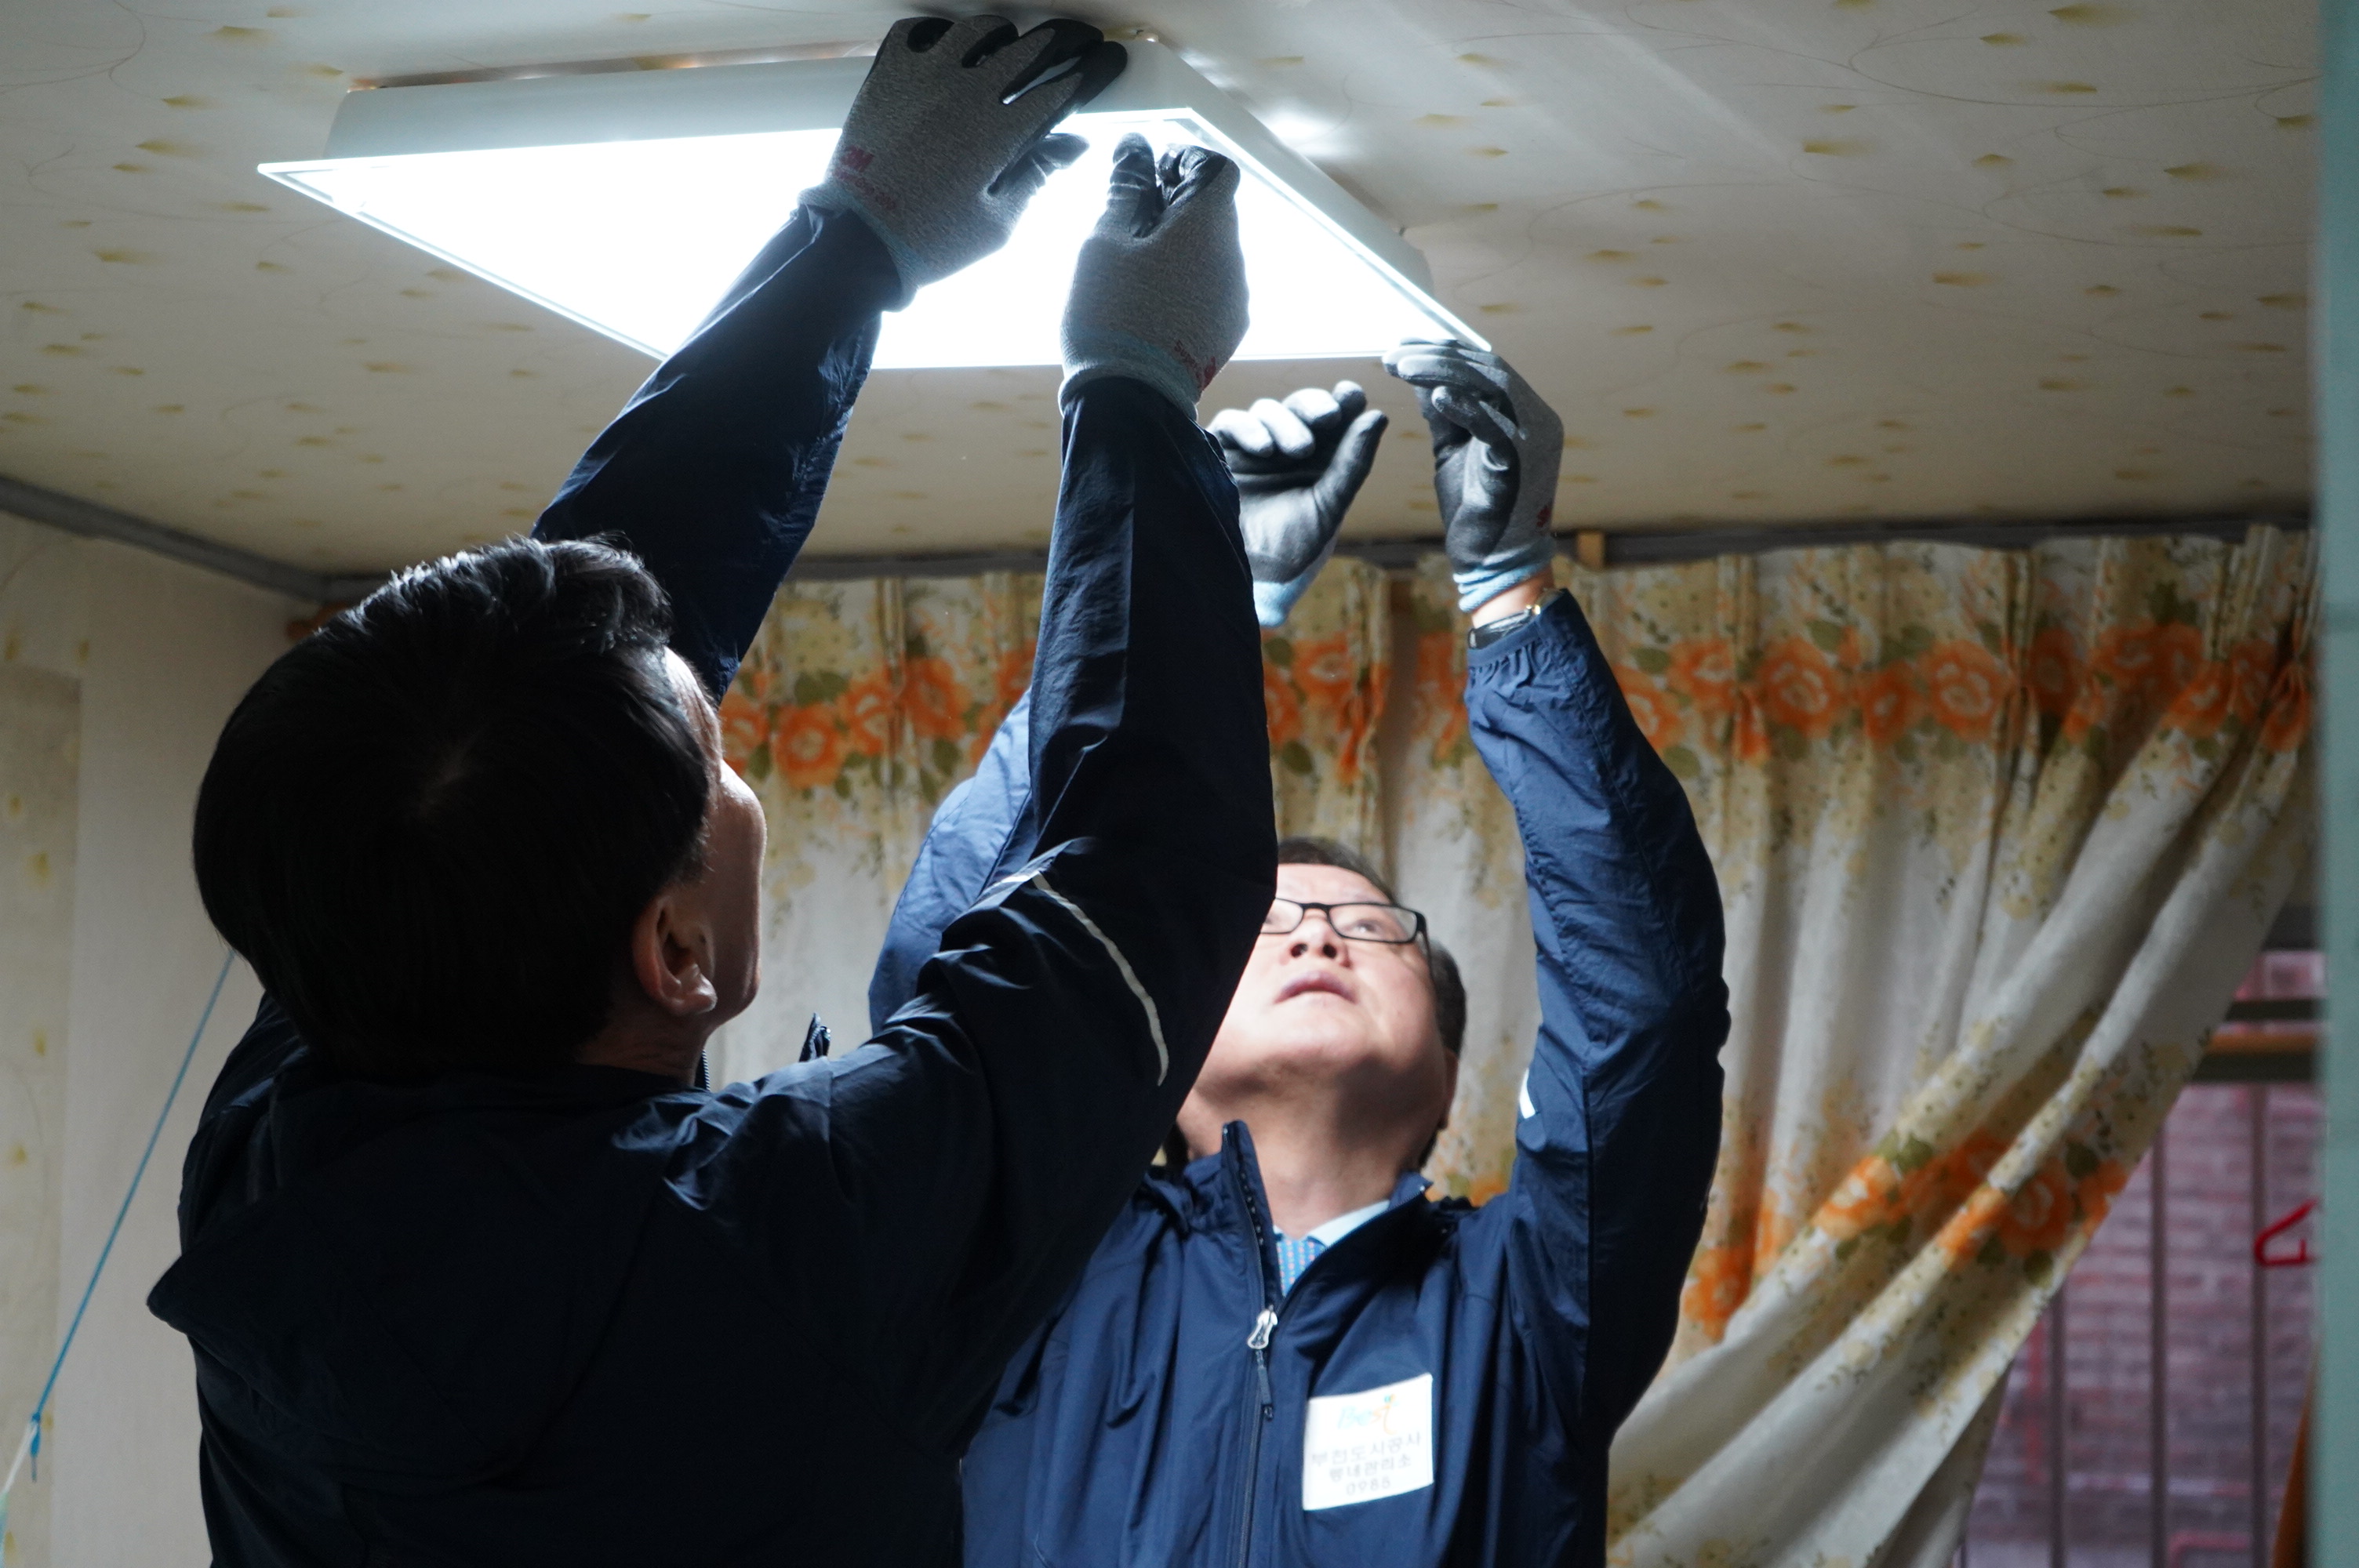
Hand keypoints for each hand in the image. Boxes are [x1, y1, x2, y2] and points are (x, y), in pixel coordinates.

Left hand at [802, 16, 1125, 305]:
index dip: (1095, 69)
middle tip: (1078, 40)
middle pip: (1031, 46)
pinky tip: (948, 48)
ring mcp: (924, 77)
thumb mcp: (996, 222)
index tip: (1110, 60)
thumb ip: (1036, 175)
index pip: (1064, 86)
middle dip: (1065, 40)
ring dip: (1004, 34)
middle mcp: (966, 93)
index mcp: (1000, 133)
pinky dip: (939, 33)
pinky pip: (918, 31)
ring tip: (1011, 43)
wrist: (856, 241)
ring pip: (978, 29)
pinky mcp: (888, 75)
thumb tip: (1074, 145)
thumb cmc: (930, 241)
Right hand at [1061, 135, 1248, 415]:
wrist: (1131, 399)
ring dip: (1182, 245)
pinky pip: (1214, 287)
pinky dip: (1188, 280)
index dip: (1181, 161)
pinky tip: (1151, 302)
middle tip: (1128, 221)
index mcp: (1208, 225)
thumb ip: (1126, 188)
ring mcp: (1236, 297)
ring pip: (1213, 250)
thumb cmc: (1111, 313)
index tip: (1147, 175)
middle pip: (1215, 210)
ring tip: (1134, 269)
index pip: (1215, 167)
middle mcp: (1234, 257)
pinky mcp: (1229, 330)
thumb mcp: (1106, 240)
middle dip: (1177, 204)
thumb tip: (1135, 146)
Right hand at [1207, 383, 1387, 626]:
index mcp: (1323, 458)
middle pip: (1303, 404)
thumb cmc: (1292, 548)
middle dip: (1316, 404)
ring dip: (1287, 421)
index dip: (1345, 399)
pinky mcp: (1222, 452)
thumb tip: (1378, 415)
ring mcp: (1255, 447)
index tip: (1350, 395)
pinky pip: (1232, 422)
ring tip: (1298, 451)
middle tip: (1327, 418)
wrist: (1248, 576)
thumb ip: (1352, 464)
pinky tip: (1265, 450)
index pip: (1336, 414)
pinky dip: (1250, 428)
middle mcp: (1289, 446)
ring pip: (1269, 408)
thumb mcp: (1329, 507)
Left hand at [1381, 339, 1562, 612]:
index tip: (1403, 344)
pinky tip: (1432, 397)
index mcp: (1525, 413)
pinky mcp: (1521, 464)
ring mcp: (1534, 440)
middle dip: (1438, 357)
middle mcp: (1537, 418)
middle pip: (1488, 368)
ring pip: (1491, 386)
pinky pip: (1494, 427)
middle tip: (1394, 354)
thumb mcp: (1453, 450)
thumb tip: (1420, 377)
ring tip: (1402, 367)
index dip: (1444, 350)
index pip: (1486, 366)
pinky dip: (1464, 408)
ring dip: (1443, 373)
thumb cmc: (1476, 509)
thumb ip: (1444, 413)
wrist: (1494, 563)